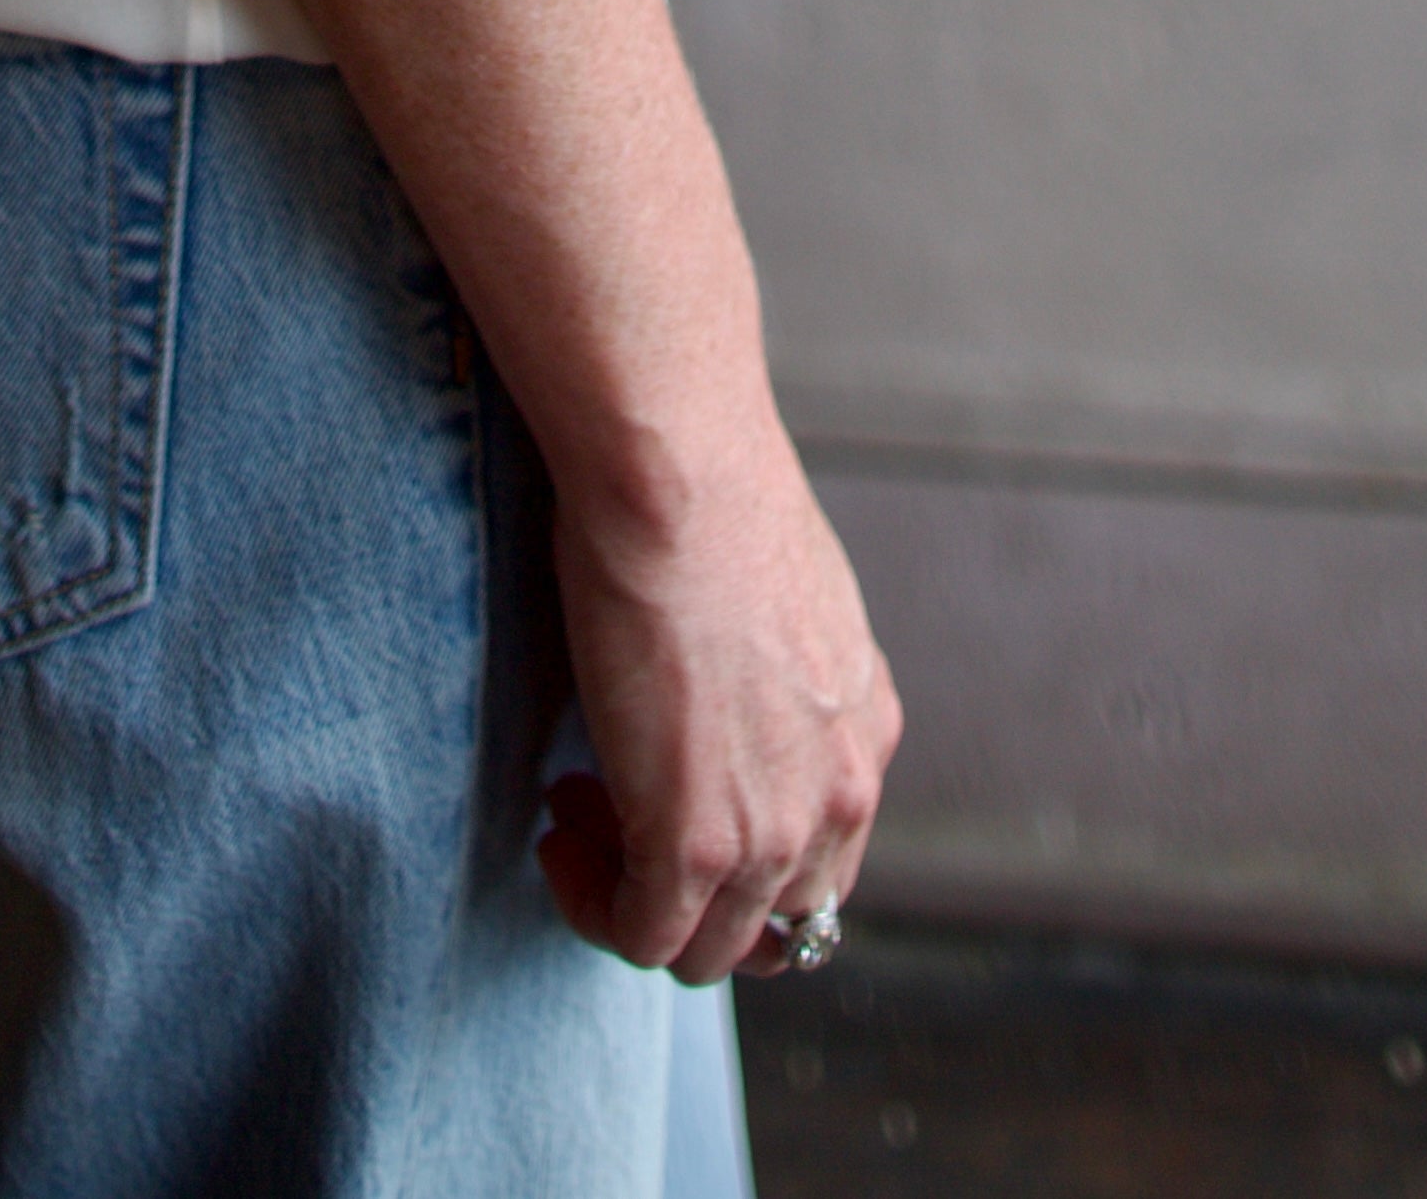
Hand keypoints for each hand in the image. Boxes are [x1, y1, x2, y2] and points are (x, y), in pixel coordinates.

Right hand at [534, 418, 898, 984]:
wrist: (679, 477)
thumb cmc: (707, 497)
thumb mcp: (786, 595)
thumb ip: (780, 669)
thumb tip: (728, 684)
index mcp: (867, 734)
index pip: (823, 857)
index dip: (741, 847)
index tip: (667, 788)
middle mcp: (840, 798)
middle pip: (777, 923)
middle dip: (693, 890)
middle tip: (615, 811)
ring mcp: (773, 834)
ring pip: (711, 949)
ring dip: (635, 901)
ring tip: (577, 817)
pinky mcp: (695, 848)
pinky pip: (646, 938)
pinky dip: (595, 903)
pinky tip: (559, 828)